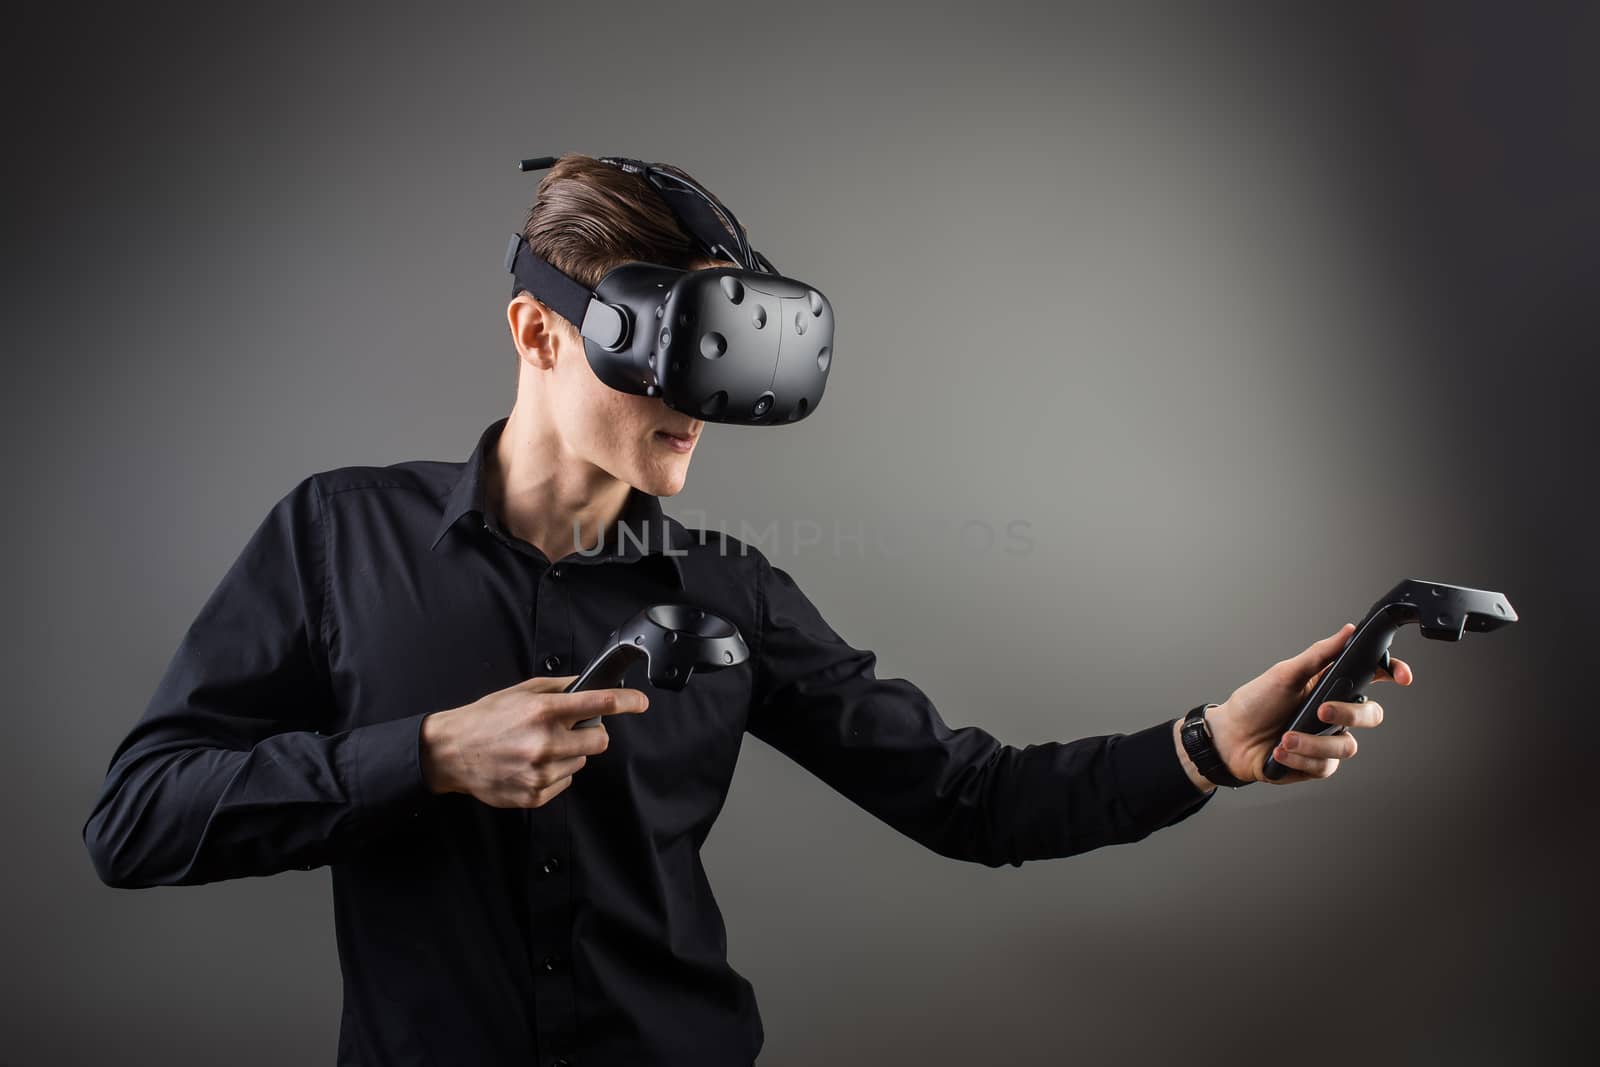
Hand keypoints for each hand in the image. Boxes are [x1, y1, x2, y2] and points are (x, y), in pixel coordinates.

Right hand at [419, 675, 648, 806]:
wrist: (451, 753)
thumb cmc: (485, 718)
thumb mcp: (521, 692)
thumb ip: (559, 688)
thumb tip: (589, 684)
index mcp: (543, 712)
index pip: (598, 705)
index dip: (626, 701)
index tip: (640, 702)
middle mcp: (545, 743)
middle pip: (600, 741)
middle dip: (591, 734)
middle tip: (569, 730)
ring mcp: (541, 772)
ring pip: (581, 761)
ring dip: (569, 754)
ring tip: (538, 747)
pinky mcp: (535, 794)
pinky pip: (565, 781)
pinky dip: (554, 772)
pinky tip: (530, 764)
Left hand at [1206, 623, 1413, 785]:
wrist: (1229, 738)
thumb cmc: (1255, 702)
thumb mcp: (1284, 674)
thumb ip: (1318, 655)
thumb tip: (1348, 630)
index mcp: (1329, 685)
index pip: (1372, 676)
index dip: (1393, 673)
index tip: (1402, 677)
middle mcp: (1334, 713)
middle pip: (1370, 714)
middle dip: (1349, 714)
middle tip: (1320, 711)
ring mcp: (1327, 740)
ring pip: (1347, 746)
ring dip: (1313, 744)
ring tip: (1285, 739)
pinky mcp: (1316, 764)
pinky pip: (1325, 767)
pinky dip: (1300, 759)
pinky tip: (1280, 752)